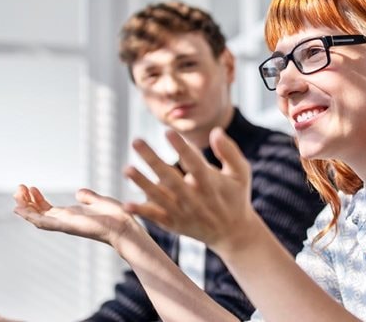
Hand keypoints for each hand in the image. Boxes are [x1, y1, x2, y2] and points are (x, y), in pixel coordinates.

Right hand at [13, 185, 137, 247]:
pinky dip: (31, 217)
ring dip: (26, 207)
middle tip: (19, 187)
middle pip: (39, 213)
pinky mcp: (67, 226)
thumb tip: (79, 192)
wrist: (125, 227)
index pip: (47, 209)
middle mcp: (65, 221)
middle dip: (27, 201)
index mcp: (71, 215)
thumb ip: (87, 197)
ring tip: (17, 193)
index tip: (30, 187)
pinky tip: (20, 209)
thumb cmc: (116, 217)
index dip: (37, 199)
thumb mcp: (98, 201)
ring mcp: (65, 225)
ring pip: (38, 218)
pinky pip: (44, 223)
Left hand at [124, 127, 256, 254]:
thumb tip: (215, 130)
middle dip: (152, 160)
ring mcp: (183, 213)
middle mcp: (195, 199)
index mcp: (211, 184)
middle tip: (136, 141)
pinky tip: (125, 204)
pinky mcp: (174, 224)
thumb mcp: (240, 173)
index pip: (195, 164)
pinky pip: (155, 218)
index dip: (182, 149)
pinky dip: (141, 212)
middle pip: (170, 178)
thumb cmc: (236, 196)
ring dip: (142, 184)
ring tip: (126, 169)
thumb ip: (229, 151)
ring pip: (159, 198)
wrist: (233, 233)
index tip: (168, 132)